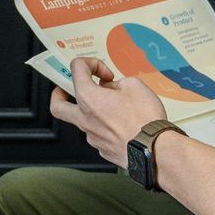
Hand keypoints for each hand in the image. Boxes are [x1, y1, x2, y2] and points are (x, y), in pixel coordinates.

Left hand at [48, 57, 166, 167]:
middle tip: (68, 89)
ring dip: (92, 111)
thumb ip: (118, 83)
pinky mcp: (104, 150)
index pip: (76, 70)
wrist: (156, 150)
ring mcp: (93, 137)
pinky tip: (121, 124)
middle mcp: (85, 119)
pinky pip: (99, 135)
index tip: (103, 72)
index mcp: (88, 98)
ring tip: (113, 107)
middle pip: (58, 105)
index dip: (91, 64)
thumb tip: (113, 89)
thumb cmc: (145, 119)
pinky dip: (106, 127)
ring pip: (83, 121)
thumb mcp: (135, 85)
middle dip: (59, 94)